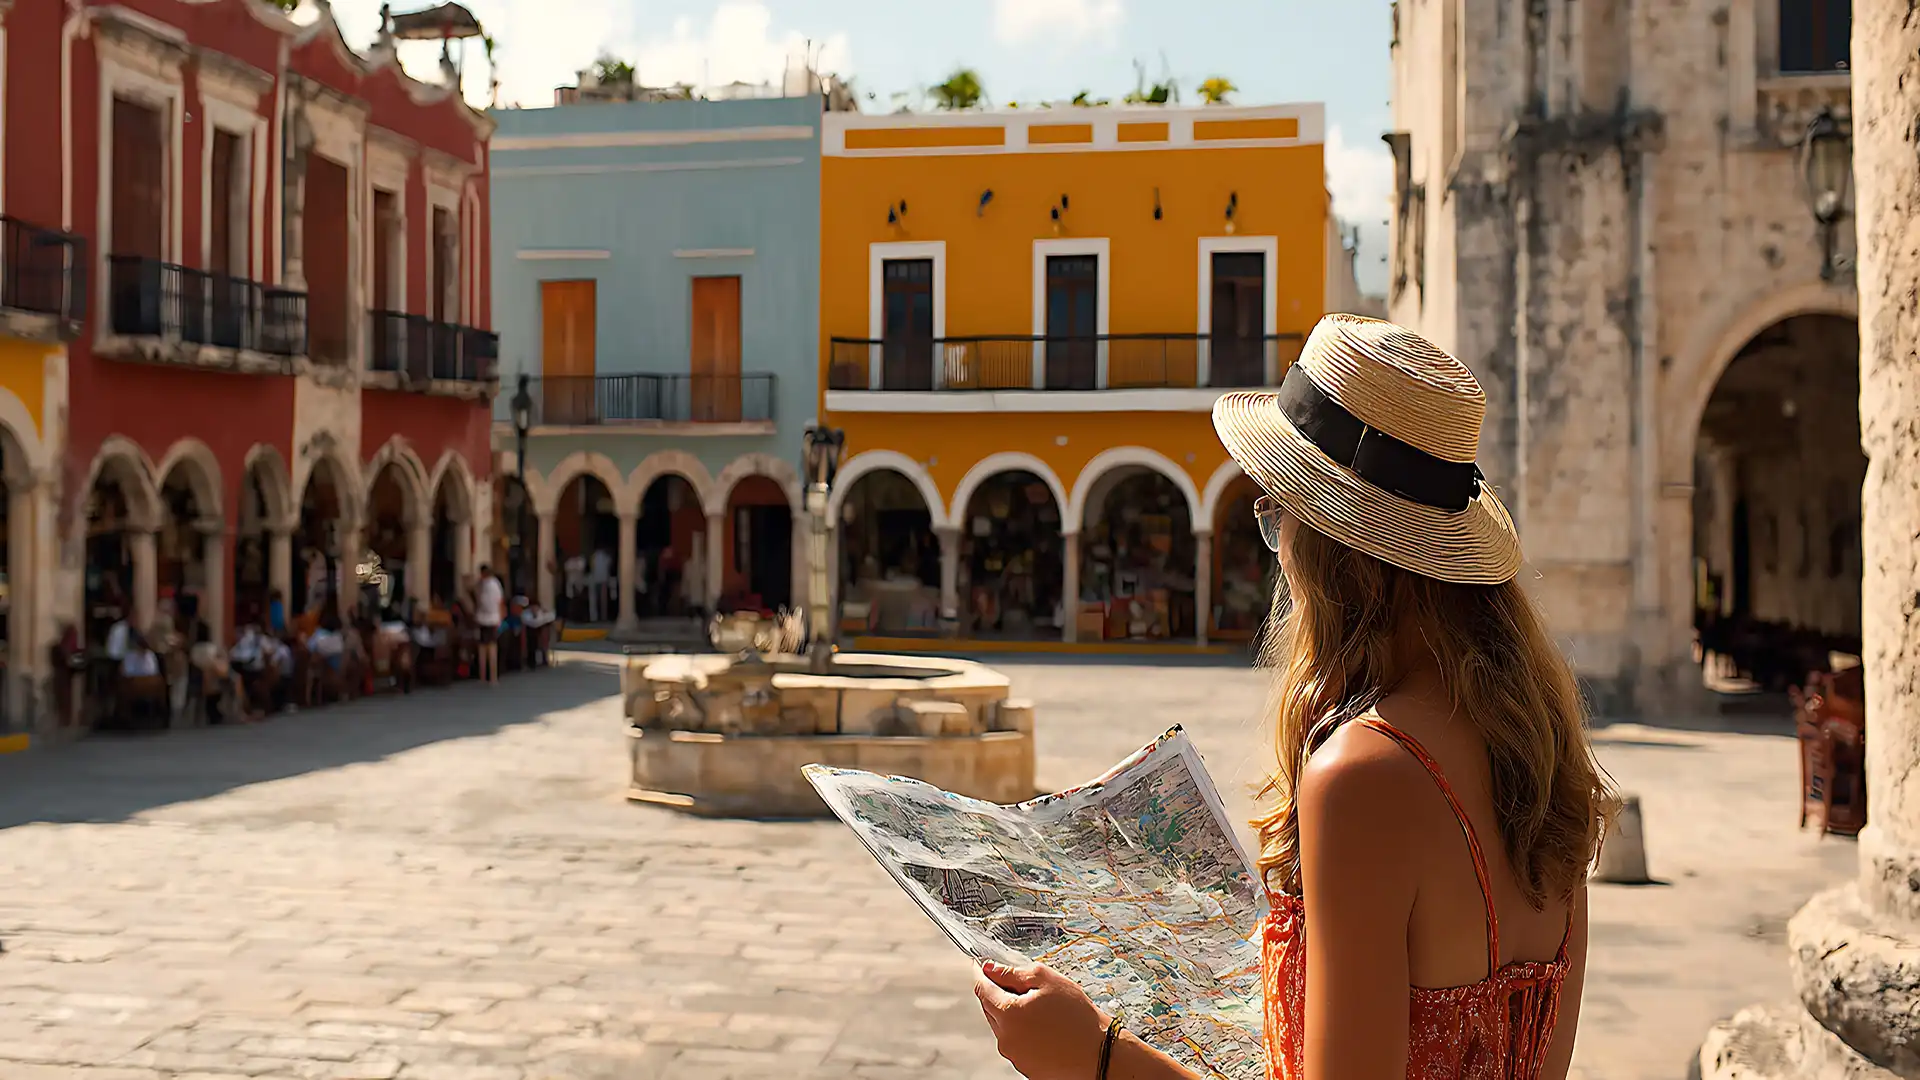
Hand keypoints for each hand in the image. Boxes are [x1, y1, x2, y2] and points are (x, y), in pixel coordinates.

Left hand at [973, 960, 1109, 1079]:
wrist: (1100, 1054)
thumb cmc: (1078, 1018)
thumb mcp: (1046, 980)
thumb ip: (1013, 972)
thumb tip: (991, 968)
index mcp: (1007, 1014)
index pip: (982, 988)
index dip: (982, 973)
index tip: (984, 965)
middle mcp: (1005, 1038)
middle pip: (991, 1009)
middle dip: (1001, 994)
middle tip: (1023, 986)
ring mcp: (1015, 1056)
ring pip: (1004, 1027)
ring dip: (1014, 1015)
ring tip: (1044, 1011)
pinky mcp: (1026, 1068)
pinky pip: (1019, 1044)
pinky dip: (1026, 1034)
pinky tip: (1047, 1029)